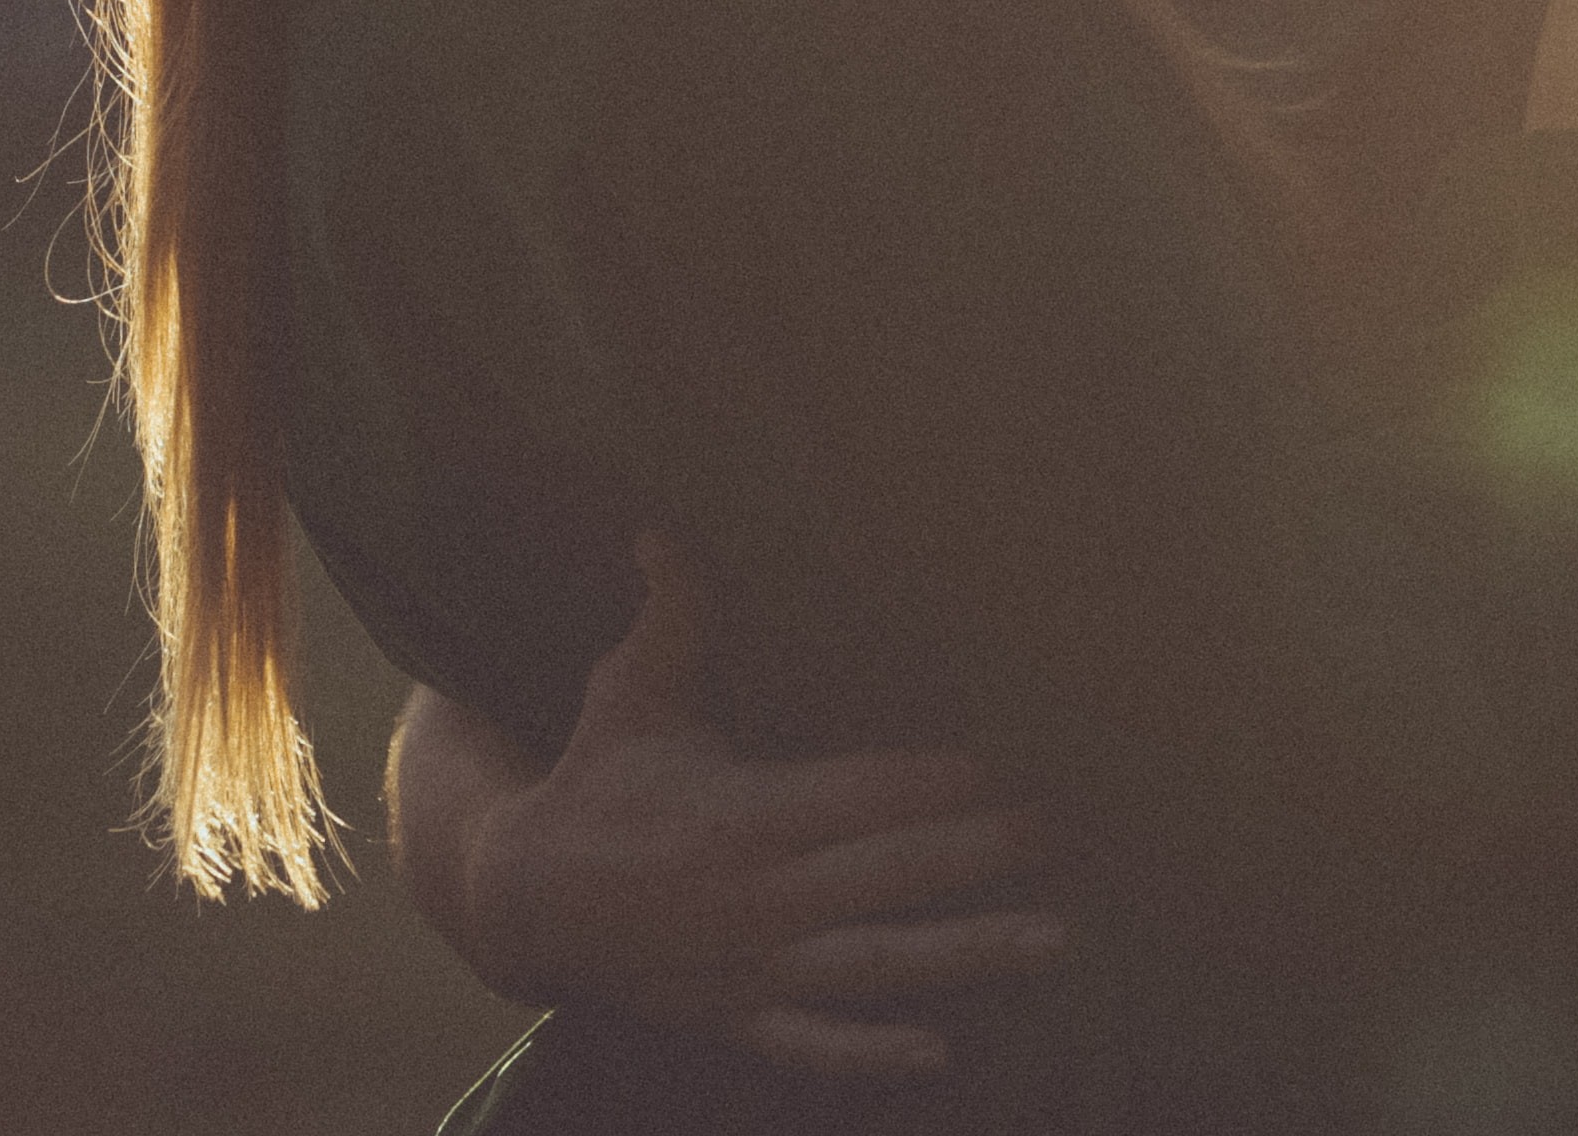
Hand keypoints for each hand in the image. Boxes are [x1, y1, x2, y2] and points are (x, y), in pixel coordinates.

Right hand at [454, 529, 1069, 1078]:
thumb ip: (672, 611)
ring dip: (966, 953)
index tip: (1013, 765)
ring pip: (873, 965)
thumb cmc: (596, 779)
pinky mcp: (732, 1017)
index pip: (862, 794)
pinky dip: (869, 1054)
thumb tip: (665, 523)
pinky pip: (809, 1046)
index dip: (940, 782)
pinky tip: (940, 1050)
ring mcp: (746, 967)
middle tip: (1063, 832)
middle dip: (982, 854)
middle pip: (888, 876)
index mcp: (739, 811)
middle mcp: (752, 896)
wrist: (514, 901)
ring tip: (1054, 937)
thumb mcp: (630, 691)